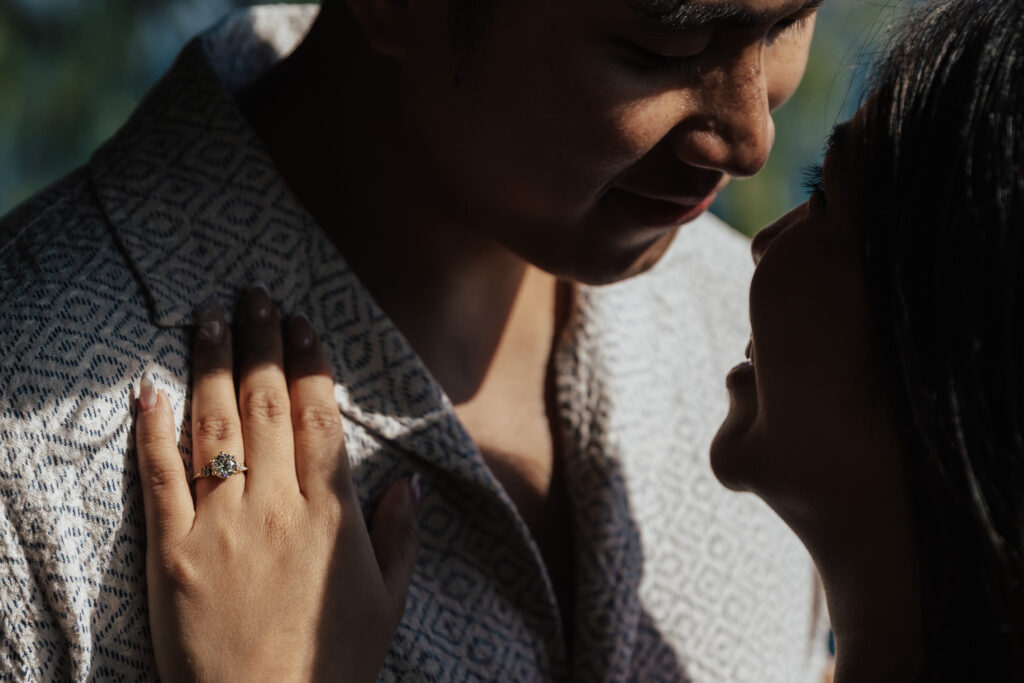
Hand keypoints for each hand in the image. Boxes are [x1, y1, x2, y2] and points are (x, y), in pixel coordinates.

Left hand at [134, 287, 418, 681]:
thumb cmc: (331, 664)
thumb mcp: (387, 604)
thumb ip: (400, 537)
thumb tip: (411, 481)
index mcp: (331, 515)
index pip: (319, 419)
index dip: (310, 365)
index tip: (304, 324)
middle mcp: (276, 507)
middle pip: (266, 406)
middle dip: (263, 344)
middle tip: (256, 296)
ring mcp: (219, 525)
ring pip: (215, 425)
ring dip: (214, 365)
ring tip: (210, 317)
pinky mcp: (171, 551)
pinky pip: (160, 476)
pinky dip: (154, 427)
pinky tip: (152, 385)